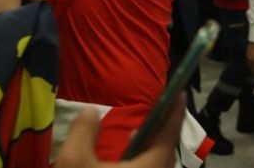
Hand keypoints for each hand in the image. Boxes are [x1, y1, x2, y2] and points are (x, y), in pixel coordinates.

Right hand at [53, 94, 185, 167]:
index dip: (175, 112)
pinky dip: (146, 165)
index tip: (179, 93)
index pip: (169, 135)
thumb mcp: (73, 165)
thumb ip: (83, 133)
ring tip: (142, 134)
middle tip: (159, 110)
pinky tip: (129, 162)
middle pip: (166, 153)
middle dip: (164, 131)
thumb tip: (92, 111)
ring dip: (153, 150)